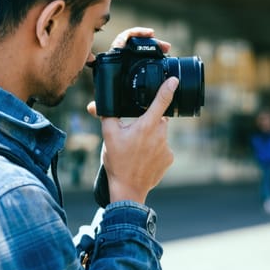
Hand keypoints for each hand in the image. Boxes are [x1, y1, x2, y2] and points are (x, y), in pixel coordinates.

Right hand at [87, 26, 176, 203]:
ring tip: (137, 149)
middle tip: (134, 134)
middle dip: (148, 121)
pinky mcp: (169, 158)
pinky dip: (155, 150)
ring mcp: (167, 147)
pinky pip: (163, 148)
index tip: (174, 80)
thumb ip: (106, 116)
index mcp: (146, 125)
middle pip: (159, 119)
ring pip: (160, 134)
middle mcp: (160, 134)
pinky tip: (144, 158)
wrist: (128, 189)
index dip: (168, 88)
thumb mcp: (108, 136)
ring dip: (151, 137)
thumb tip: (95, 106)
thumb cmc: (118, 162)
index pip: (161, 101)